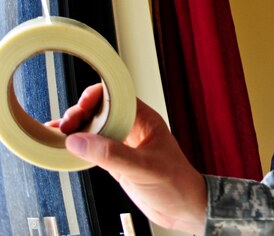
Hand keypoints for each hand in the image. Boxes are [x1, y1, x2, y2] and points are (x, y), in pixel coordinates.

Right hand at [56, 84, 207, 233]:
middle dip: (81, 113)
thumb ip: (111, 154)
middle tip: (66, 126)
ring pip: (95, 128)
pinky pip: (94, 149)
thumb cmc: (176, 183)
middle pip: (100, 110)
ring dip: (76, 129)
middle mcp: (132, 127)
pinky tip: (64, 147)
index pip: (115, 96)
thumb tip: (79, 140)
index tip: (80, 109)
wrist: (183, 208)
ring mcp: (123, 144)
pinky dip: (79, 147)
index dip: (95, 97)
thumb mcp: (142, 167)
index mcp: (143, 118)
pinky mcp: (116, 162)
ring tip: (58, 134)